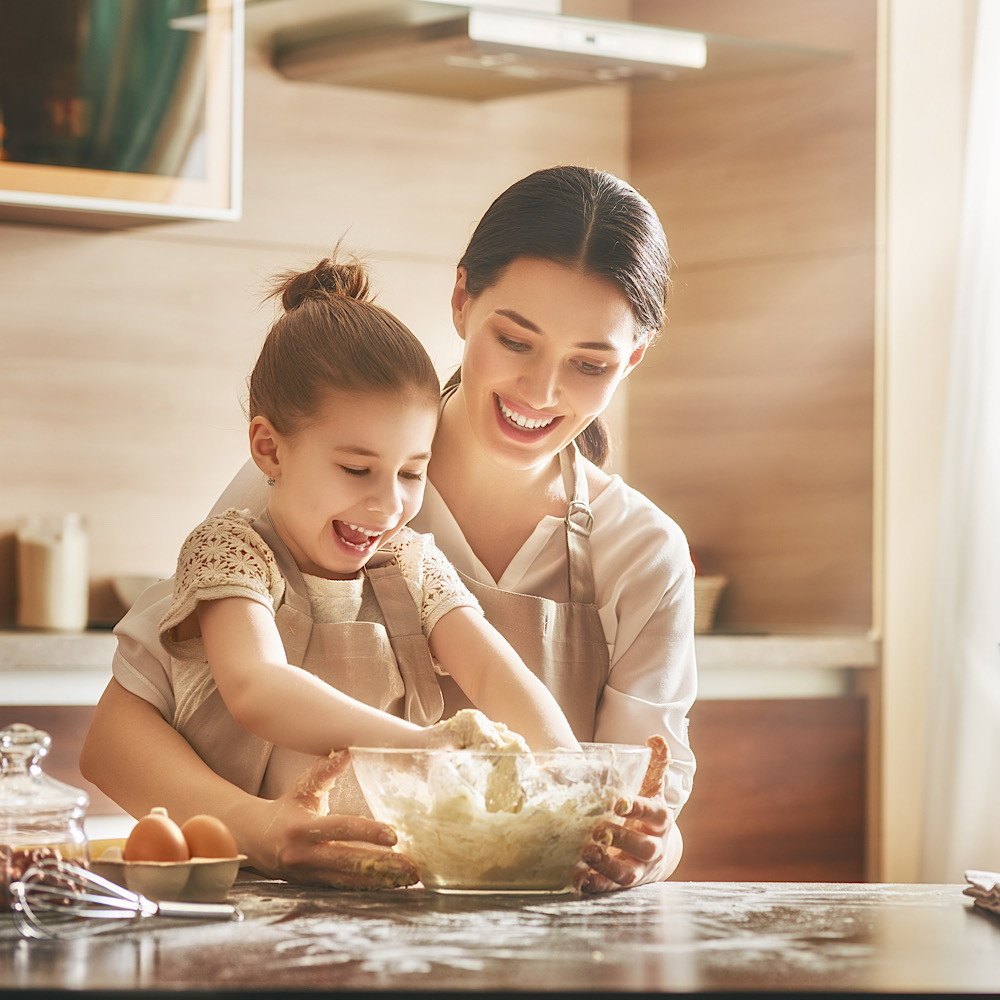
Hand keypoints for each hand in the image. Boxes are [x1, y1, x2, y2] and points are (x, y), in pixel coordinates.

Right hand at [233, 750, 418, 889]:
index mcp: (302, 828)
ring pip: (349, 880)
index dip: (367, 832)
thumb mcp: (302, 789)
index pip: (340, 829)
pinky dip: (368, 887)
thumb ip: (324, 772)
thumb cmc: (285, 810)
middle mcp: (305, 855)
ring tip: (409, 877)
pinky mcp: (314, 886)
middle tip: (411, 865)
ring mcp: (309, 874)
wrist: (254, 842)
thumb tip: (347, 750)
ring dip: (380, 880)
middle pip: (348, 861)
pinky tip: (390, 885)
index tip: (394, 836)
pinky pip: (344, 888)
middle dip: (382, 864)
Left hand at [575, 735, 678, 893]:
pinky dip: (595, 885)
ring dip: (607, 865)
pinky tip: (578, 878)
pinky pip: (611, 888)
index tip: (618, 802)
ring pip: (627, 873)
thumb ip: (654, 765)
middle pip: (644, 847)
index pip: (654, 814)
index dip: (638, 809)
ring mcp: (639, 869)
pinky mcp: (624, 884)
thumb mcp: (652, 788)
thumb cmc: (648, 813)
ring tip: (587, 853)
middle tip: (598, 828)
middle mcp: (654, 848)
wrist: (657, 850)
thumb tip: (655, 738)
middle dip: (623, 839)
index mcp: (661, 821)